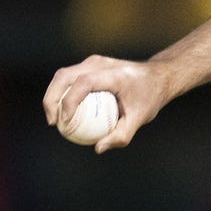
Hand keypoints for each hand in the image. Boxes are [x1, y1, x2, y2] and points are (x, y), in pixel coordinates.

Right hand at [43, 55, 169, 152]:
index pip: (84, 83)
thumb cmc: (150, 97)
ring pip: (63, 76)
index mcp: (114, 74)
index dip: (70, 101)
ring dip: (53, 96)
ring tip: (55, 120)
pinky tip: (64, 115)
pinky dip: (62, 94)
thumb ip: (121, 135)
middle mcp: (100, 63)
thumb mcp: (141, 118)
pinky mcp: (90, 65)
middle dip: (51, 99)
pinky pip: (70, 79)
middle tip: (53, 123)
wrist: (159, 76)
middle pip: (64, 76)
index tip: (66, 122)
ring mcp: (94, 62)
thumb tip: (98, 148)